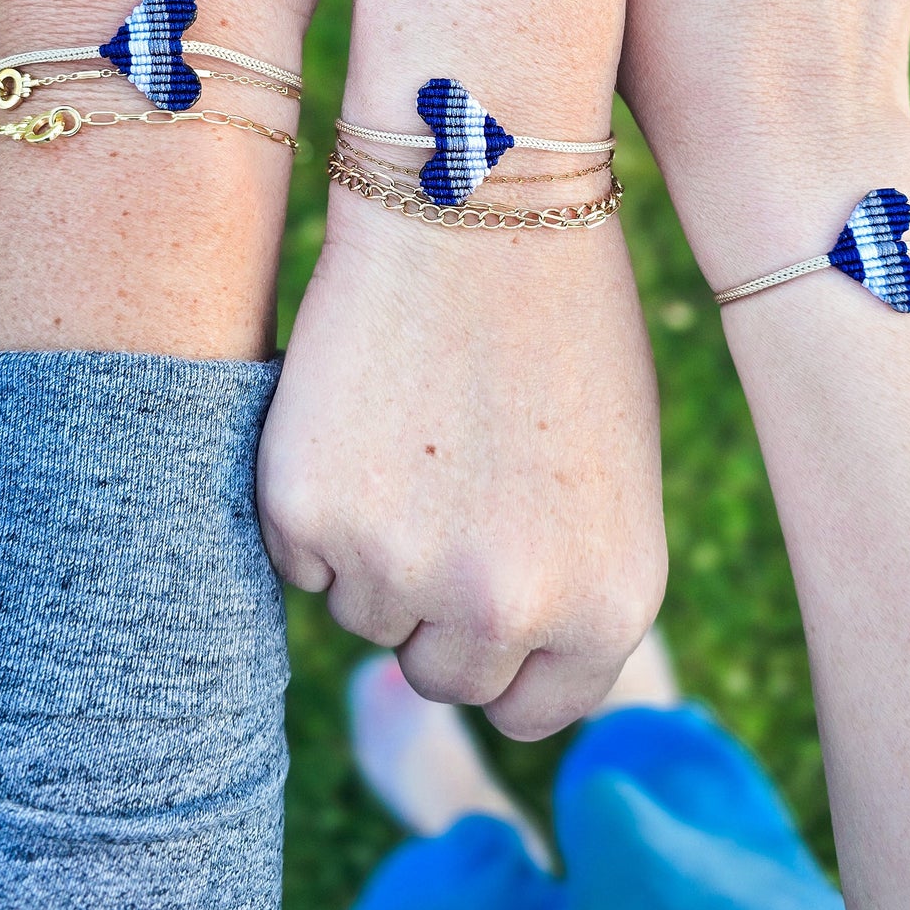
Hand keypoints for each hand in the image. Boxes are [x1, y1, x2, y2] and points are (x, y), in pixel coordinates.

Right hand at [258, 208, 665, 739]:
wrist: (480, 196)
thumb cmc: (563, 320)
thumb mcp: (611, 474)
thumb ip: (565, 579)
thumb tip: (503, 650)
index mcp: (607, 605)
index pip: (531, 712)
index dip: (504, 655)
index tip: (483, 598)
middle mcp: (507, 610)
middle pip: (439, 676)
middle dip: (433, 607)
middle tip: (440, 495)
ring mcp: (400, 570)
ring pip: (362, 612)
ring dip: (374, 549)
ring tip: (410, 429)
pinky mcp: (306, 516)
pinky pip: (298, 558)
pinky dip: (315, 504)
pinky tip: (359, 413)